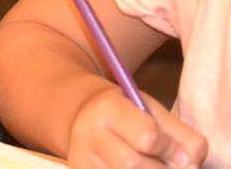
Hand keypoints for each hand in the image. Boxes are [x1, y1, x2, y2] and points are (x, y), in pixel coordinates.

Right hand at [68, 88, 207, 168]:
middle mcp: (87, 132)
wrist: (86, 118)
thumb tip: (189, 166)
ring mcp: (81, 158)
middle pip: (133, 165)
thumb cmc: (128, 115)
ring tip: (151, 167)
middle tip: (166, 165)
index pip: (147, 136)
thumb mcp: (155, 113)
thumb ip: (182, 137)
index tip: (178, 153)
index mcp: (108, 108)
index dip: (172, 150)